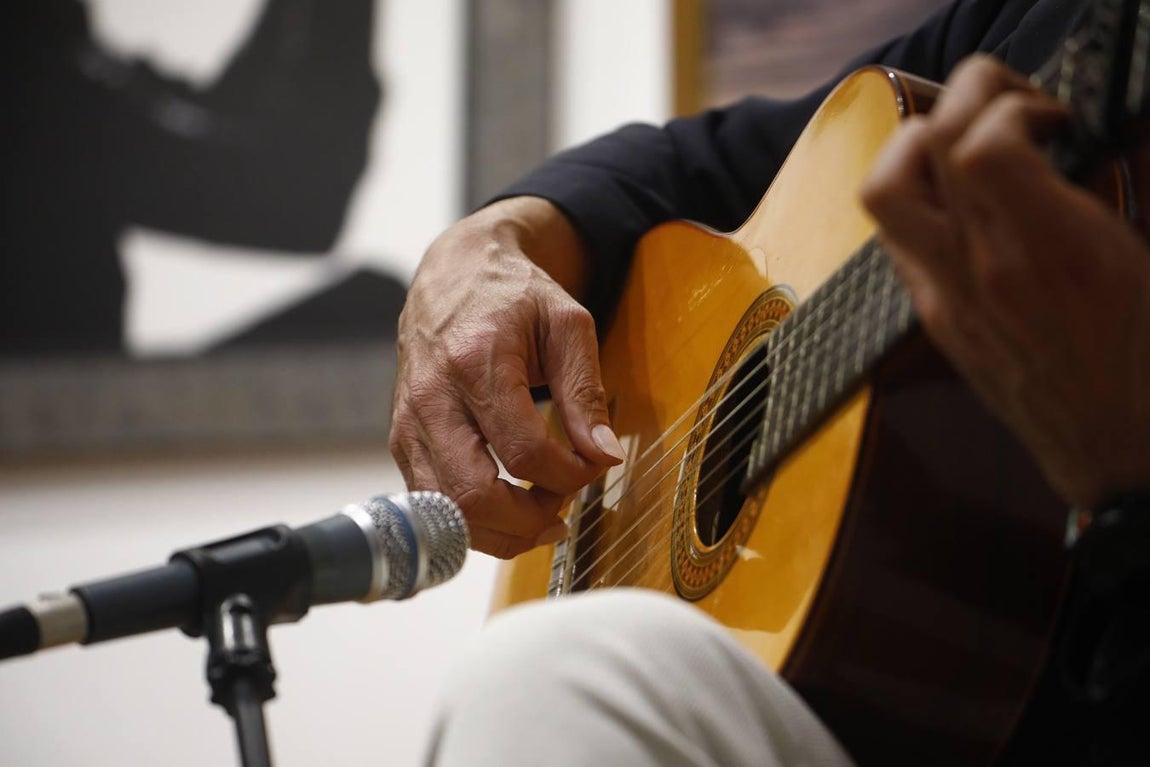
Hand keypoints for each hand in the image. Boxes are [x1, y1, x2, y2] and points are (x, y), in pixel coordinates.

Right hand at [390, 197, 625, 557]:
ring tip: (541, 512)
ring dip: (502, 531)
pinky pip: (433, 505)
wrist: (454, 274)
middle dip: (530, 519)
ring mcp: (408, 424)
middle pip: (475, 496)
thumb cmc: (514, 296)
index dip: (569, 476)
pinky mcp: (400, 441)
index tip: (594, 465)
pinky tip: (509, 507)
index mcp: (476, 362)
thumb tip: (604, 455)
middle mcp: (431, 398)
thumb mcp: (567, 325)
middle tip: (565, 505)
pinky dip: (475, 522)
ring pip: (448, 513)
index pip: (524, 453)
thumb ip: (585, 392)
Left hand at [861, 55, 1149, 507]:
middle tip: (1005, 109)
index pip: (981, 148)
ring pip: (884, 192)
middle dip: (962, 100)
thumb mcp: (1141, 256)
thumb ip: (1100, 187)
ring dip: (915, 147)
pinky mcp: (932, 318)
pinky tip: (965, 207)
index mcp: (1052, 254)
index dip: (1010, 107)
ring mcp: (945, 296)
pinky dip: (920, 200)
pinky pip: (897, 237)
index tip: (1047, 116)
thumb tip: (1062, 136)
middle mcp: (983, 271)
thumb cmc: (1146, 358)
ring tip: (966, 146)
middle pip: (922, 151)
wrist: (1112, 450)